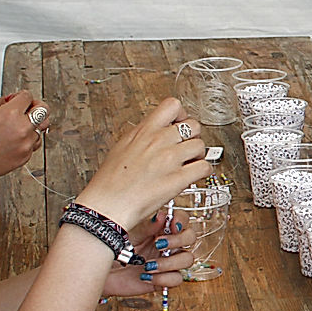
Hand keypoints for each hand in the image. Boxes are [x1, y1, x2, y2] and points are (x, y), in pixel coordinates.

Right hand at [0, 91, 49, 185]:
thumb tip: (11, 99)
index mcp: (10, 115)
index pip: (28, 96)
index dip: (20, 96)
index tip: (17, 99)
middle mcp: (22, 128)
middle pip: (44, 109)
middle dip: (36, 106)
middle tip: (28, 108)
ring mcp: (26, 143)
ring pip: (43, 127)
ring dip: (33, 124)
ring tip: (20, 126)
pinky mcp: (27, 155)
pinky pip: (36, 142)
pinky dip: (30, 138)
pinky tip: (17, 138)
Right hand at [73, 98, 209, 229]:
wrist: (107, 205)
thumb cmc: (110, 181)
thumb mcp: (122, 146)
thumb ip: (143, 135)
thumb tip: (158, 131)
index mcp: (144, 131)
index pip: (172, 105)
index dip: (182, 114)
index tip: (180, 125)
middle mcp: (158, 141)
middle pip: (194, 125)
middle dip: (193, 137)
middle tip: (186, 149)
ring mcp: (170, 159)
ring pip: (201, 146)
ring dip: (198, 156)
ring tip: (188, 164)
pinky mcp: (178, 178)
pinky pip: (204, 167)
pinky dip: (203, 172)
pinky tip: (193, 176)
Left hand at [101, 211, 198, 295]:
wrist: (98, 272)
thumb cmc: (109, 249)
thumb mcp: (126, 234)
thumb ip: (146, 227)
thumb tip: (162, 216)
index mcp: (159, 229)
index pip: (182, 220)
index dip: (181, 221)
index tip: (172, 226)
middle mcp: (166, 244)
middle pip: (190, 237)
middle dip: (178, 241)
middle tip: (159, 244)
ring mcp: (166, 262)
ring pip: (187, 259)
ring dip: (170, 262)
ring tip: (148, 265)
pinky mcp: (162, 279)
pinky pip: (177, 279)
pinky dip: (164, 278)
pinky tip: (146, 277)